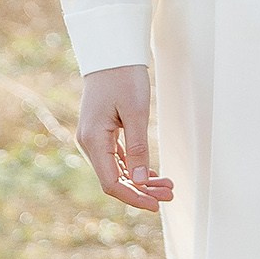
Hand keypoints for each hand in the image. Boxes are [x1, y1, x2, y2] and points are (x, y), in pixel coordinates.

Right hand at [77, 66, 173, 209]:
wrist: (110, 52)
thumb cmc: (124, 77)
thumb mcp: (136, 112)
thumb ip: (138, 147)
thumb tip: (139, 181)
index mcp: (93, 140)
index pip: (111, 183)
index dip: (134, 197)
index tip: (156, 205)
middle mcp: (89, 143)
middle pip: (115, 179)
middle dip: (142, 190)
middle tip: (170, 194)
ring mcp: (94, 138)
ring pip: (117, 170)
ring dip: (140, 181)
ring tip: (167, 186)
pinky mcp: (101, 132)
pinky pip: (117, 158)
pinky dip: (134, 168)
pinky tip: (151, 174)